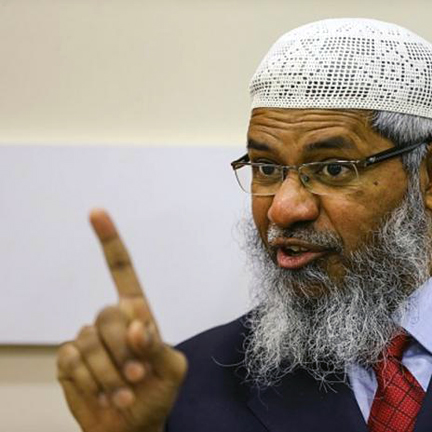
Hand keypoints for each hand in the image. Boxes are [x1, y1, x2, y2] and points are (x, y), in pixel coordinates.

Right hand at [57, 209, 186, 431]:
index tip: (96, 212)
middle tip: (137, 376)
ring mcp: (87, 340)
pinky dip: (91, 383)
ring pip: (90, 342)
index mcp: (138, 314)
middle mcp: (110, 321)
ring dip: (111, 374)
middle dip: (124, 350)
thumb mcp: (171, 370)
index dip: (109, 242)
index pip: (122, 273)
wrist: (132, 427)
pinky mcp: (68, 361)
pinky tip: (105, 395)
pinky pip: (72, 361)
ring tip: (125, 393)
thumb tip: (136, 325)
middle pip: (108, 314)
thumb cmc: (155, 394)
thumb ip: (158, 346)